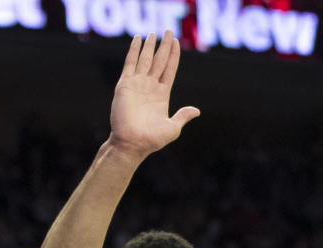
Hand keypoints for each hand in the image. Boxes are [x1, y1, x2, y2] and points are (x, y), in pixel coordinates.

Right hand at [108, 33, 199, 158]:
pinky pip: (130, 63)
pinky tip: (138, 39)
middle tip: (169, 31)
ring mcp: (138, 84)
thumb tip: (196, 111)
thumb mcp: (172, 129)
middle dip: (164, 46)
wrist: (131, 143)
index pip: (170, 70)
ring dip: (150, 45)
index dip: (174, 56)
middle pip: (159, 61)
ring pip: (146, 59)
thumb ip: (183, 116)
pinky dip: (134, 50)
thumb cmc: (151, 140)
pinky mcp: (125, 84)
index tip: (177, 42)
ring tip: (154, 33)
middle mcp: (150, 87)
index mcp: (162, 95)